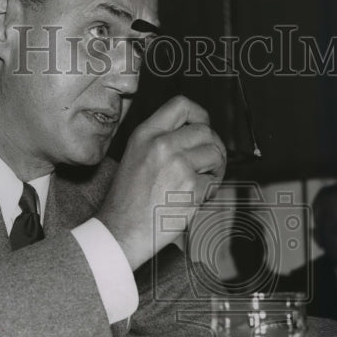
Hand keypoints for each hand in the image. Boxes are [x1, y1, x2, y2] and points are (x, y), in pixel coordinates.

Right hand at [96, 96, 225, 268]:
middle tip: (208, 162)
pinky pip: (213, 181)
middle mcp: (161, 145)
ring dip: (216, 168)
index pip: (181, 105)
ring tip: (203, 180)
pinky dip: (210, 190)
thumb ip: (160, 140)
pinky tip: (195, 197)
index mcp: (145, 134)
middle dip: (213, 147)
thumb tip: (194, 134)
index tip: (203, 127)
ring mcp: (178, 166)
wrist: (121, 231)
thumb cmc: (127, 200)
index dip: (200, 115)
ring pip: (215, 154)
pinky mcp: (191, 188)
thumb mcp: (135, 155)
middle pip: (206, 130)